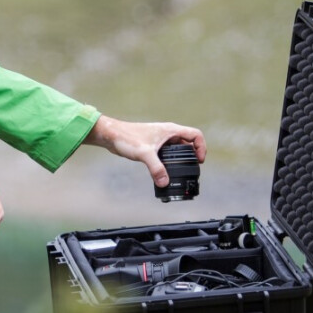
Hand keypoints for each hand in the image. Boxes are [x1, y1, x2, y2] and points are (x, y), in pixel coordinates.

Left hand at [85, 115, 206, 187]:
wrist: (111, 135)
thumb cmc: (127, 137)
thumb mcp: (144, 154)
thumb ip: (156, 168)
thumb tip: (164, 182)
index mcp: (170, 130)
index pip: (195, 135)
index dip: (201, 147)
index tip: (199, 161)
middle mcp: (167, 133)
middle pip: (188, 143)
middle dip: (192, 156)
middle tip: (192, 170)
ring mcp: (160, 139)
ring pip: (178, 149)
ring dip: (181, 159)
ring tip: (180, 172)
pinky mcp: (153, 145)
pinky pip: (168, 153)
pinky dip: (170, 161)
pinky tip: (165, 171)